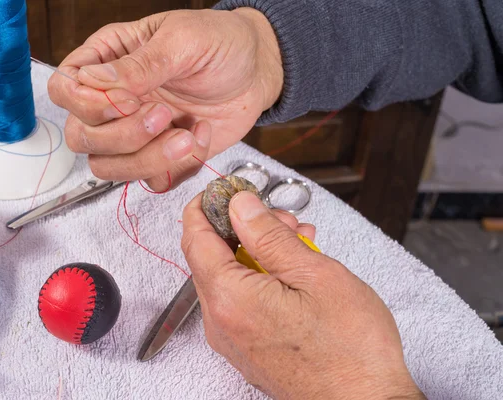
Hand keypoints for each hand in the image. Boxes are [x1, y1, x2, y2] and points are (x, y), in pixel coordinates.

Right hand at [48, 8, 282, 190]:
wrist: (257, 72)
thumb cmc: (221, 43)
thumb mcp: (183, 40)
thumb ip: (139, 65)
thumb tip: (93, 82)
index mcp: (108, 60)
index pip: (64, 90)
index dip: (86, 105)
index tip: (129, 101)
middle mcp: (115, 100)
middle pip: (81, 137)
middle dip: (123, 135)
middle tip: (164, 115)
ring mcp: (136, 132)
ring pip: (109, 167)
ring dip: (148, 159)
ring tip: (186, 135)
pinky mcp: (162, 156)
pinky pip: (151, 181)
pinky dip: (175, 170)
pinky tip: (198, 138)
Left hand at [181, 191, 424, 399]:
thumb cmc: (351, 349)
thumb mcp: (314, 274)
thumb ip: (268, 235)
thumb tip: (239, 206)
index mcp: (230, 299)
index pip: (194, 238)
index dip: (206, 206)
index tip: (226, 191)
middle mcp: (221, 323)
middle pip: (213, 256)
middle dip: (245, 228)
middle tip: (283, 220)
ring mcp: (232, 339)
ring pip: (230, 277)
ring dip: (258, 252)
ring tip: (300, 243)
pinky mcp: (247, 348)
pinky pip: (242, 301)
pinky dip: (262, 278)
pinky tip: (295, 270)